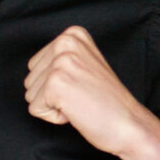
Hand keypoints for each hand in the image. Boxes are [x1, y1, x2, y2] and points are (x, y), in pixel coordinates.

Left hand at [25, 27, 159, 159]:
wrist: (130, 124)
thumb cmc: (107, 101)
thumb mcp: (84, 65)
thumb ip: (61, 59)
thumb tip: (34, 66)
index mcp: (72, 35)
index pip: (35, 65)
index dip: (55, 83)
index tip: (82, 85)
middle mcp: (65, 43)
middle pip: (30, 79)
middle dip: (51, 94)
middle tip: (82, 95)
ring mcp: (60, 62)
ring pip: (30, 94)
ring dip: (52, 105)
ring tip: (80, 101)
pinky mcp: (55, 84)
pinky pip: (35, 109)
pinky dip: (53, 117)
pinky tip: (77, 111)